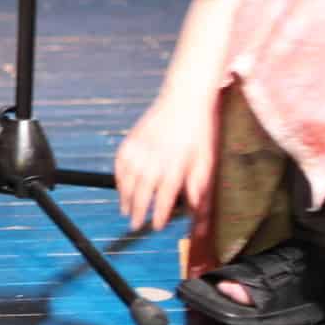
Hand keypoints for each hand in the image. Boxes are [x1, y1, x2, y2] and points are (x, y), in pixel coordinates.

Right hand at [114, 89, 216, 232]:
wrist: (185, 97)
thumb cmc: (200, 130)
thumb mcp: (206, 160)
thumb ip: (199, 187)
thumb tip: (196, 211)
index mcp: (176, 166)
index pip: (164, 198)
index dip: (159, 215)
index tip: (157, 227)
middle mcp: (155, 159)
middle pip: (142, 193)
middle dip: (138, 212)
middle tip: (136, 226)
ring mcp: (140, 148)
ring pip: (127, 180)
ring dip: (125, 197)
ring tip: (126, 211)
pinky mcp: (132, 138)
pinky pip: (120, 163)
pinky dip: (118, 177)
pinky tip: (120, 186)